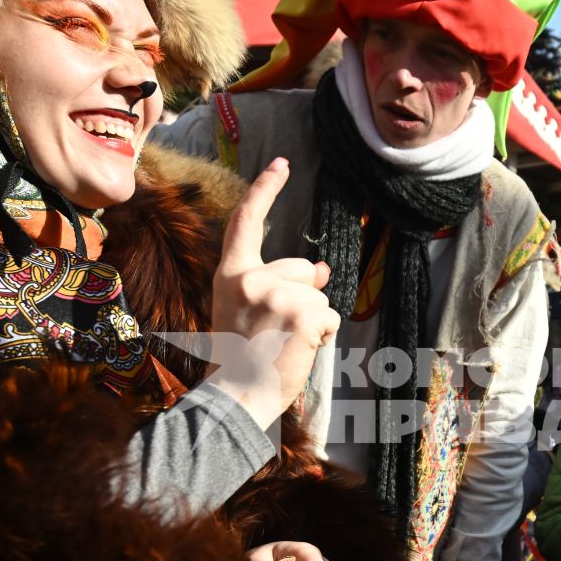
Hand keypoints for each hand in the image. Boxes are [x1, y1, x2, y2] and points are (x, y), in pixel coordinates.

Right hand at [208, 158, 340, 429]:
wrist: (237, 397)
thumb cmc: (244, 359)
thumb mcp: (254, 313)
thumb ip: (281, 285)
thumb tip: (322, 269)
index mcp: (231, 275)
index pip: (246, 223)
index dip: (265, 190)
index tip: (281, 164)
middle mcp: (250, 279)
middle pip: (300, 269)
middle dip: (302, 297)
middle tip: (274, 334)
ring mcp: (275, 295)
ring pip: (319, 296)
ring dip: (312, 322)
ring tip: (283, 345)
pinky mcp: (301, 314)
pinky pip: (329, 316)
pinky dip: (324, 336)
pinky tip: (299, 351)